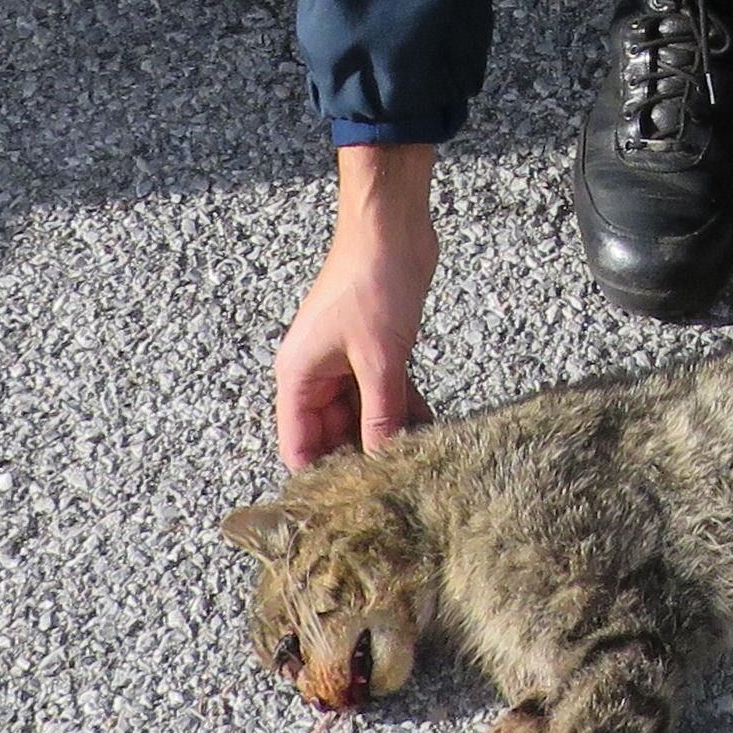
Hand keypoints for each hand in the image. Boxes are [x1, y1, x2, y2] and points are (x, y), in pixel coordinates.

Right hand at [274, 143, 439, 468]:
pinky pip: (387, 392)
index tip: (350, 506)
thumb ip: (380, 413)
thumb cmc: (373, 282)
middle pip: (334, 434)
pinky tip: (433, 432)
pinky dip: (406, 410)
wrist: (392, 225)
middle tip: (398, 490)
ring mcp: (347, 362)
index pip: (299, 446)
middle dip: (364, 458)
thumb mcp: (380, 357)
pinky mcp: (377, 350)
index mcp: (298, 378)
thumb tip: (381, 463)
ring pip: (365, 415)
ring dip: (391, 435)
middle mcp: (316, 374)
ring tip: (421, 467)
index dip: (320, 477)